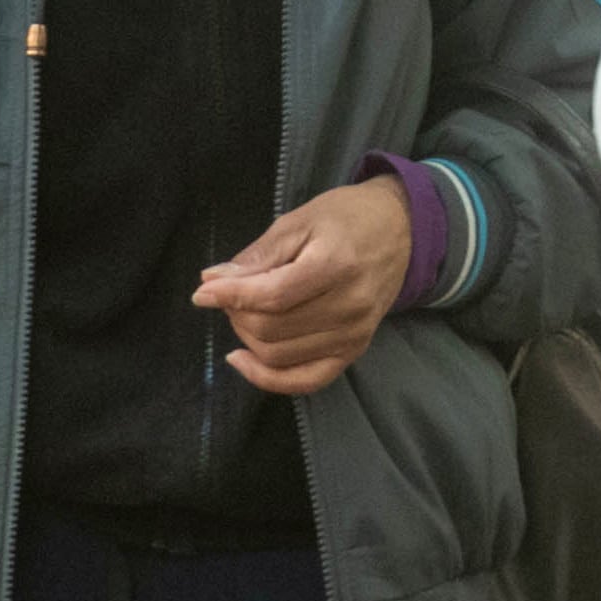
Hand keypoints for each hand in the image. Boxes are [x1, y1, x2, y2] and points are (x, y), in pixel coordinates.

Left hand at [195, 176, 413, 396]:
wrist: (398, 231)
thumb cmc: (344, 218)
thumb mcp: (298, 222)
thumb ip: (257, 256)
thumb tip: (212, 281)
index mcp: (337, 265)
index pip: (272, 296)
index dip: (230, 296)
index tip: (202, 292)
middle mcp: (351, 306)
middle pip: (272, 329)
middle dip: (237, 314)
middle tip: (228, 293)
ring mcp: (355, 335)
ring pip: (280, 356)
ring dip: (247, 338)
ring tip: (243, 312)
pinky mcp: (354, 352)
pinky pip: (305, 381)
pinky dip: (268, 378)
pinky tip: (243, 359)